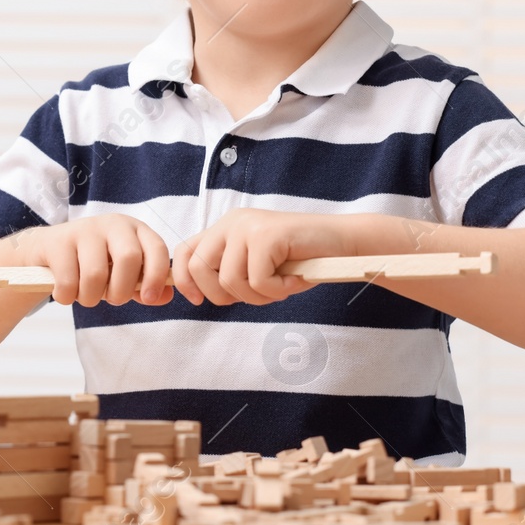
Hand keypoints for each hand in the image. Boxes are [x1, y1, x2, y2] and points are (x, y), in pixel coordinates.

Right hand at [14, 215, 174, 306]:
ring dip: (91, 297)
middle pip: (129, 258)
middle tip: (112, 300)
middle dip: (121, 290)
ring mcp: (84, 229)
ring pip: (96, 274)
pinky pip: (68, 281)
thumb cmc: (92, 265)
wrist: (47, 251)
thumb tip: (165, 297)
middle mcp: (113, 224)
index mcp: (135, 230)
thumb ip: (143, 286)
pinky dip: (67, 296)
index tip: (149, 299)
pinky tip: (65, 292)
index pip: (157, 249)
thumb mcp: (121, 274)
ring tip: (85, 296)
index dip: (157, 276)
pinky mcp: (58, 241)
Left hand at [172, 209, 353, 306]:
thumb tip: (197, 294)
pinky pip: (257, 281)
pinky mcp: (267, 235)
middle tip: (256, 296)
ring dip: (258, 297)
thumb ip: (228, 272)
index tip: (197, 301)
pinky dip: (278, 292)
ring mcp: (248, 226)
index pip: (183, 252)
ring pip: (230, 281)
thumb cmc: (300, 261)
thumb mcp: (255, 267)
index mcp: (224, 229)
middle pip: (199, 269)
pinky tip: (296, 282)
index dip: (185, 281)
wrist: (341, 244)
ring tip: (281, 287)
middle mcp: (232, 222)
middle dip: (224, 296)